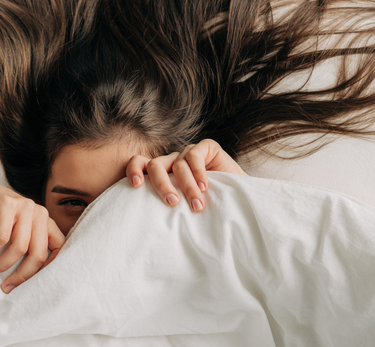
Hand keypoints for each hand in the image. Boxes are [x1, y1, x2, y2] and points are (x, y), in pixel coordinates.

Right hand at [0, 178, 65, 293]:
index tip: (33, 285)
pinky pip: (3, 236)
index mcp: (46, 221)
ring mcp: (25, 206)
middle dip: (21, 275)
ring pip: (19, 247)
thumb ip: (30, 244)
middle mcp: (40, 212)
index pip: (60, 247)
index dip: (49, 268)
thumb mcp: (20, 230)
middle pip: (38, 253)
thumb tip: (32, 280)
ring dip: (2, 264)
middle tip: (6, 286)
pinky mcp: (8, 203)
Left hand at [125, 139, 245, 211]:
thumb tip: (146, 227)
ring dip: (187, 186)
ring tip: (197, 205)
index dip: (134, 170)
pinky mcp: (207, 147)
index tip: (135, 186)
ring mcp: (189, 153)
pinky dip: (198, 172)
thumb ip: (167, 207)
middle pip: (155, 165)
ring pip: (178, 164)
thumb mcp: (182, 209)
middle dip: (162, 185)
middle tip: (172, 203)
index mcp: (163, 173)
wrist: (241, 202)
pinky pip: (194, 155)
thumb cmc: (209, 209)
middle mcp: (173, 161)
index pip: (139, 163)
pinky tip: (205, 186)